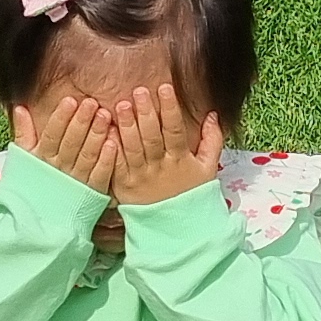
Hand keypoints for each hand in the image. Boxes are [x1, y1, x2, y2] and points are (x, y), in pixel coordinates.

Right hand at [11, 93, 126, 195]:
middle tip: (92, 104)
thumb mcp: (23, 158)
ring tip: (105, 116)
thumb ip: (23, 132)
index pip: (52, 135)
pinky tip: (113, 144)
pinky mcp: (92, 193)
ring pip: (87, 156)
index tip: (70, 100)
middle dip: (81, 122)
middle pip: (71, 143)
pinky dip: (106, 160)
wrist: (39, 222)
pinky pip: (100, 175)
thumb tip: (19, 108)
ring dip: (96, 136)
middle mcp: (59, 169)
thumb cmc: (32, 184)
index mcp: (42, 158)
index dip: (61, 118)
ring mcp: (76, 182)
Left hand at [106, 88, 226, 208]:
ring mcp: (141, 177)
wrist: (177, 232)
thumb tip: (214, 115)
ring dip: (127, 126)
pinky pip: (116, 165)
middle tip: (139, 91)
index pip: (175, 130)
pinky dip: (111, 148)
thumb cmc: (193, 196)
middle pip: (152, 136)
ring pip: (133, 148)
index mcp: (181, 160)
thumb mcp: (208, 169)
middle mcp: (160, 167)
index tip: (165, 87)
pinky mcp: (124, 187)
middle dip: (146, 112)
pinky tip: (106, 130)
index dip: (170, 108)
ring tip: (122, 105)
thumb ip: (212, 141)